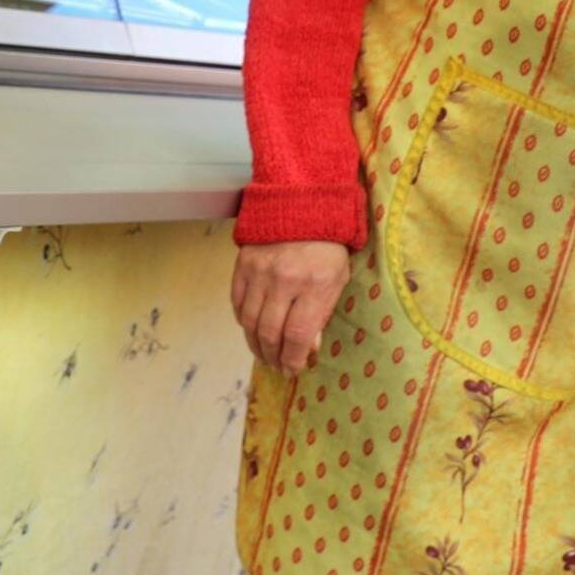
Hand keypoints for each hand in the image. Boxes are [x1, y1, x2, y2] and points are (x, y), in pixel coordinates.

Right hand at [231, 240, 350, 373]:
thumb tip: (307, 348)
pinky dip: (242, 321)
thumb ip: (323, 313)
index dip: (292, 359)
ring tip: (264, 354)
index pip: (296, 335)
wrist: (303, 204)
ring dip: (255, 345)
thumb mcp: (338, 279)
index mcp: (314, 285)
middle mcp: (284, 280)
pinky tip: (251, 329)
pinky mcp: (243, 265)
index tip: (293, 369)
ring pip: (249, 321)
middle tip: (277, 366)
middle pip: (269, 332)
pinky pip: (236, 302)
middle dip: (273, 356)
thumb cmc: (327, 246)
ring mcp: (260, 272)